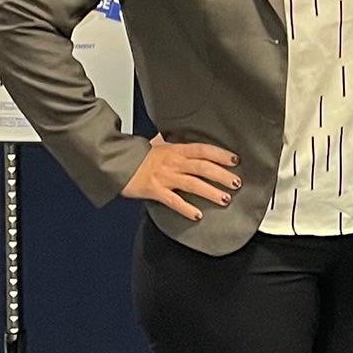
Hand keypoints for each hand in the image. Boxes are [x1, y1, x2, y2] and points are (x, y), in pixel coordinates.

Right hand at [121, 134, 240, 220]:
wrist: (116, 163)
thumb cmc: (137, 155)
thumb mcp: (158, 144)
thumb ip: (172, 143)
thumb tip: (182, 137)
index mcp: (176, 150)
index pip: (203, 149)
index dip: (220, 154)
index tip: (235, 160)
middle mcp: (174, 162)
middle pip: (203, 167)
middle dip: (222, 175)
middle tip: (237, 183)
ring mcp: (165, 177)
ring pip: (193, 184)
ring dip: (211, 192)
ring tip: (225, 199)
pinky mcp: (155, 190)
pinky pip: (174, 201)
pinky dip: (186, 208)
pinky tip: (197, 215)